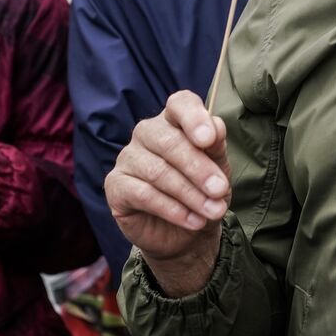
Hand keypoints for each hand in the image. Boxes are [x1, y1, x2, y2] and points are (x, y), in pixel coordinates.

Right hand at [104, 90, 230, 296]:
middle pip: (169, 142)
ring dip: (190, 194)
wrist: (187, 232)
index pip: (180, 104)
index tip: (209, 139)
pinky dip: (172, 209)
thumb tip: (215, 128)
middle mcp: (147, 133)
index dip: (194, 118)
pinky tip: (193, 221)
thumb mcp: (218, 168)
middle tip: (220, 190)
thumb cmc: (203, 190)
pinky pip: (143, 194)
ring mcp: (128, 157)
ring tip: (213, 211)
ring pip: (158, 171)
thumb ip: (216, 146)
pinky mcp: (115, 185)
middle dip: (199, 169)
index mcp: (174, 120)